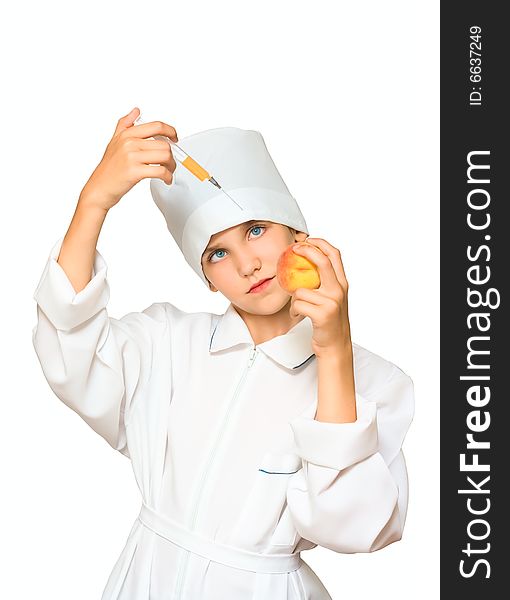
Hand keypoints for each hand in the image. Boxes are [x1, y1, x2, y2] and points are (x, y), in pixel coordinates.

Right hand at [80, 107, 178, 211]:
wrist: (99, 188)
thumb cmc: (108, 168)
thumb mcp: (114, 142)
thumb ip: (125, 124)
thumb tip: (136, 111)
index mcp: (127, 134)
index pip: (156, 126)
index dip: (170, 131)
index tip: (175, 138)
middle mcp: (129, 143)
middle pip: (164, 144)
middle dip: (172, 155)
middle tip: (170, 163)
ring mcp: (131, 157)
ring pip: (165, 156)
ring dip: (171, 166)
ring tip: (168, 172)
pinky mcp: (134, 171)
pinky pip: (161, 171)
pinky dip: (168, 177)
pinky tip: (166, 179)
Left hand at [289, 237, 351, 356]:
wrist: (335, 346)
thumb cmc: (328, 321)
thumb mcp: (331, 298)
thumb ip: (323, 282)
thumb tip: (303, 263)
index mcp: (342, 284)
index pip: (335, 255)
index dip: (320, 243)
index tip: (307, 240)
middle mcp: (339, 290)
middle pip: (323, 261)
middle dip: (307, 251)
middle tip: (294, 249)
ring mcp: (332, 302)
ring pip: (301, 289)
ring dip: (294, 298)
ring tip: (297, 307)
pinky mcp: (323, 314)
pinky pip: (298, 304)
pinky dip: (293, 310)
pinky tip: (297, 315)